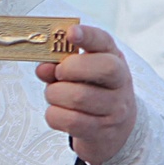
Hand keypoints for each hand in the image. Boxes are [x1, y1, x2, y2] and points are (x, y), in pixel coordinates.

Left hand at [37, 25, 137, 164]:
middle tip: (59, 74)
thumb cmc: (93, 92)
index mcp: (114, 59)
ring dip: (55, 94)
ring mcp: (115, 109)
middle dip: (69, 69)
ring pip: (78, 97)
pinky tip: (58, 112)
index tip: (70, 33)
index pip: (105, 42)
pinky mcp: (102, 132)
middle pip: (101, 69)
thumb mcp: (80, 74)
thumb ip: (59, 66)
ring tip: (56, 95)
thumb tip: (42, 68)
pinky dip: (54, 115)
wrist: (115, 130)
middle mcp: (121, 83)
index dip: (88, 36)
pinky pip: (70, 120)